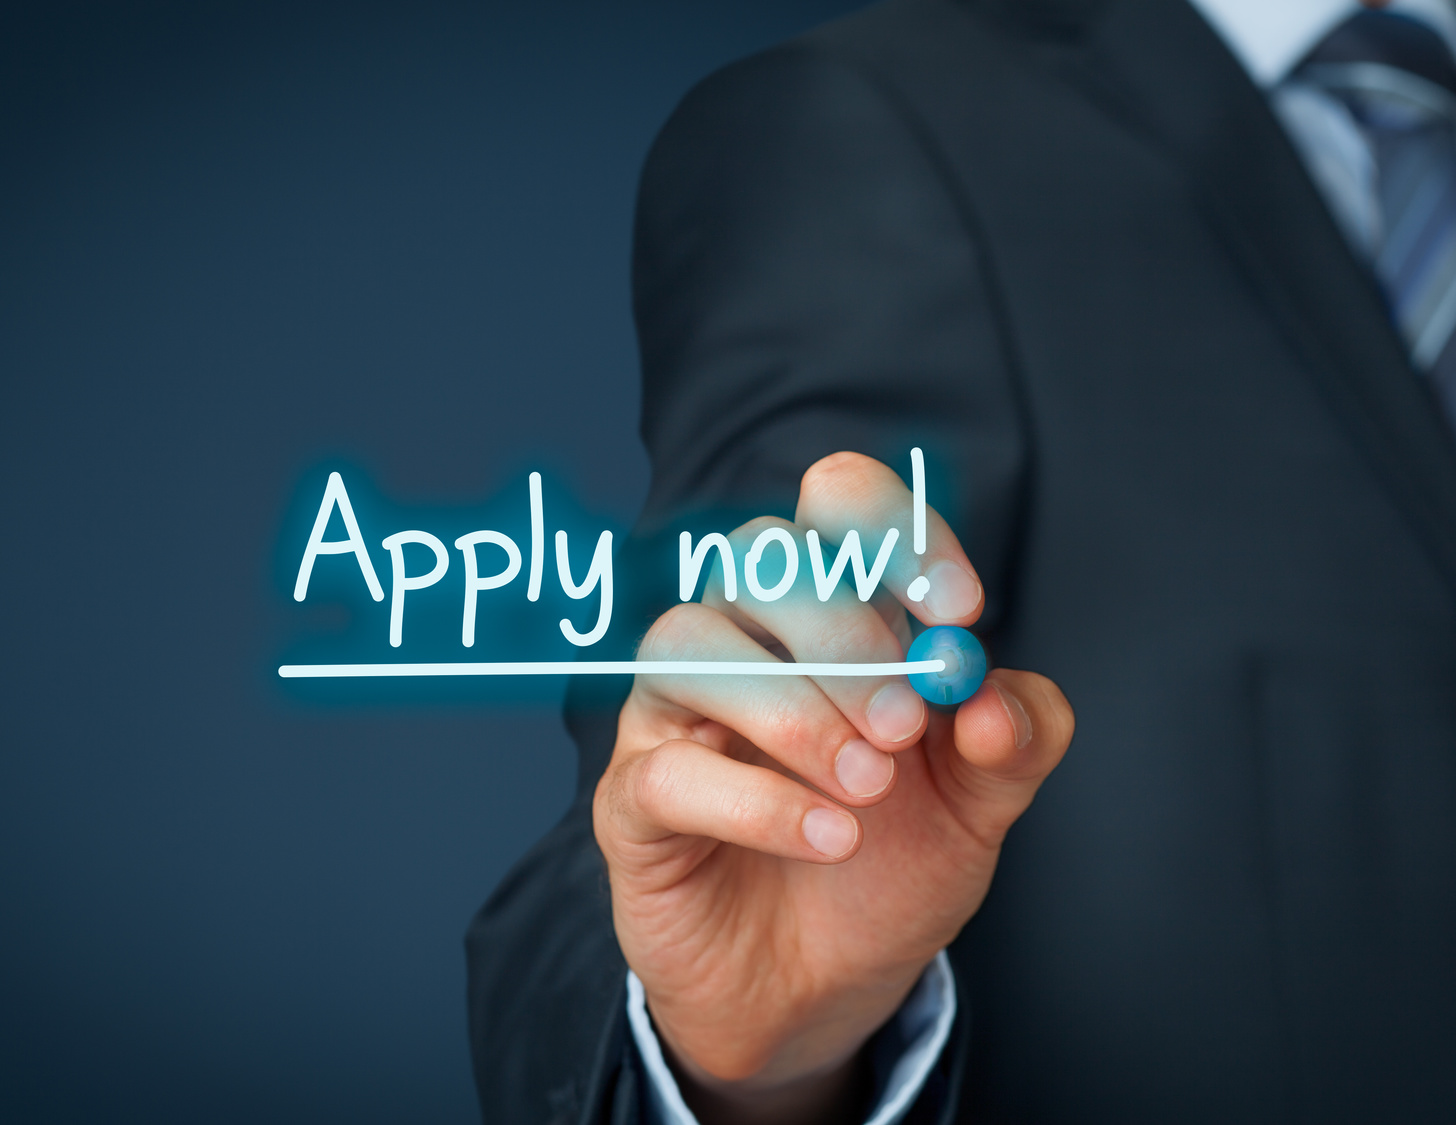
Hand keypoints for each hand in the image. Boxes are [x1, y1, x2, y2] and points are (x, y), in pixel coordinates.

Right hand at [594, 452, 1073, 1124]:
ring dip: (789, 710)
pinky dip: (755, 802)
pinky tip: (828, 839)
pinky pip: (665, 771)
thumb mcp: (981, 802)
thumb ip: (1014, 737)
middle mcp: (741, 639)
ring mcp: (673, 715)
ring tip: (864, 788)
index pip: (835, 505)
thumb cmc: (888, 864)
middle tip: (901, 726)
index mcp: (826, 610)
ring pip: (689, 644)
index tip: (958, 610)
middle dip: (843, 634)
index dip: (896, 534)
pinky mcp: (632, 801)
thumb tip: (989, 697)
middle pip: (759, 557)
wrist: (820, 989)